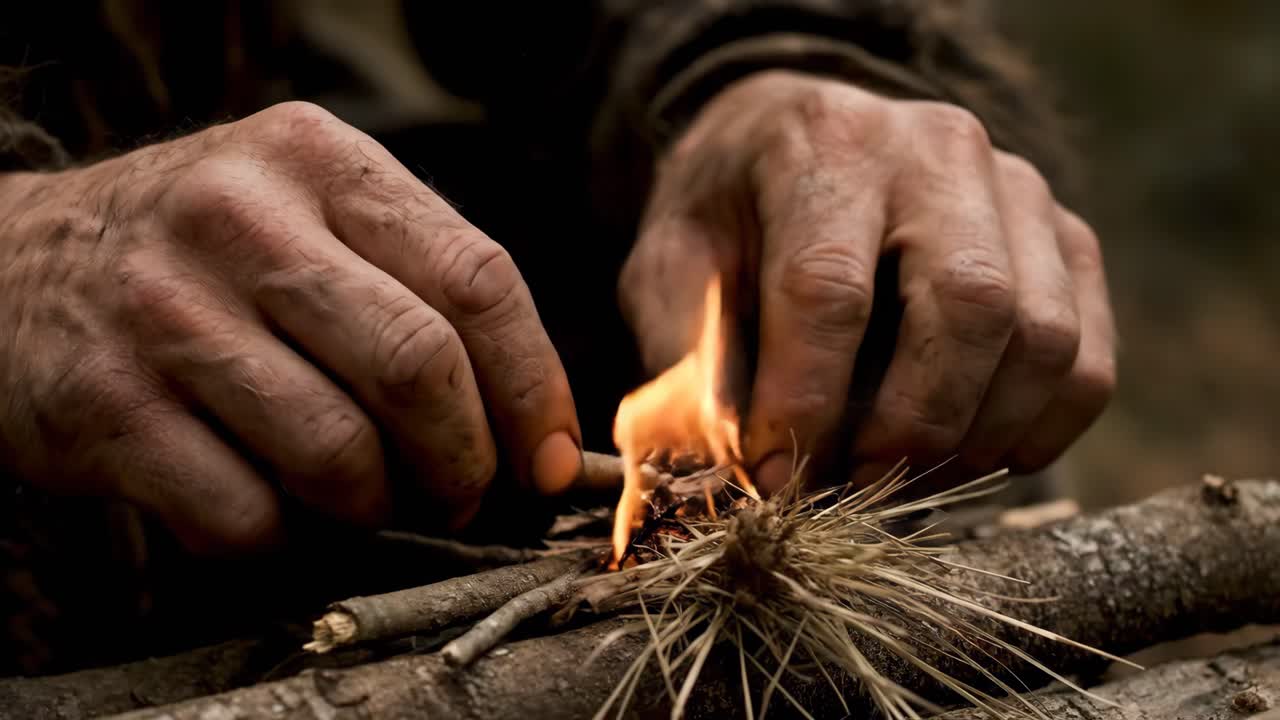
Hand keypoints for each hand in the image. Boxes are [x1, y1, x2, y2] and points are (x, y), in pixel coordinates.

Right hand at [0, 102, 581, 552]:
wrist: (16, 265)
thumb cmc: (209, 257)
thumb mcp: (312, 219)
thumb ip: (422, 292)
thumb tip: (539, 434)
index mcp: (320, 162)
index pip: (477, 279)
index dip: (534, 387)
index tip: (548, 457)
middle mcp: (240, 219)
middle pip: (417, 366)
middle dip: (463, 459)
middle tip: (462, 492)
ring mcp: (164, 311)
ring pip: (336, 452)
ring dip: (375, 507)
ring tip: (368, 500)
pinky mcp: (106, 405)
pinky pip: (243, 514)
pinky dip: (282, 539)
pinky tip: (274, 509)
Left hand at [620, 71, 1114, 492]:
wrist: (797, 145)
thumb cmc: (728, 217)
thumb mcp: (669, 266)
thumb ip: (691, 356)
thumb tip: (736, 466)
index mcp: (825, 144)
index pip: (830, 287)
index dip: (806, 402)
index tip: (777, 478)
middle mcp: (939, 150)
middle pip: (968, 306)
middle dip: (911, 428)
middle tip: (856, 490)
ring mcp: (1020, 189)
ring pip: (1042, 337)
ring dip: (976, 439)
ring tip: (905, 480)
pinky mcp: (1066, 238)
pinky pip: (1089, 356)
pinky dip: (1042, 430)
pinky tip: (976, 458)